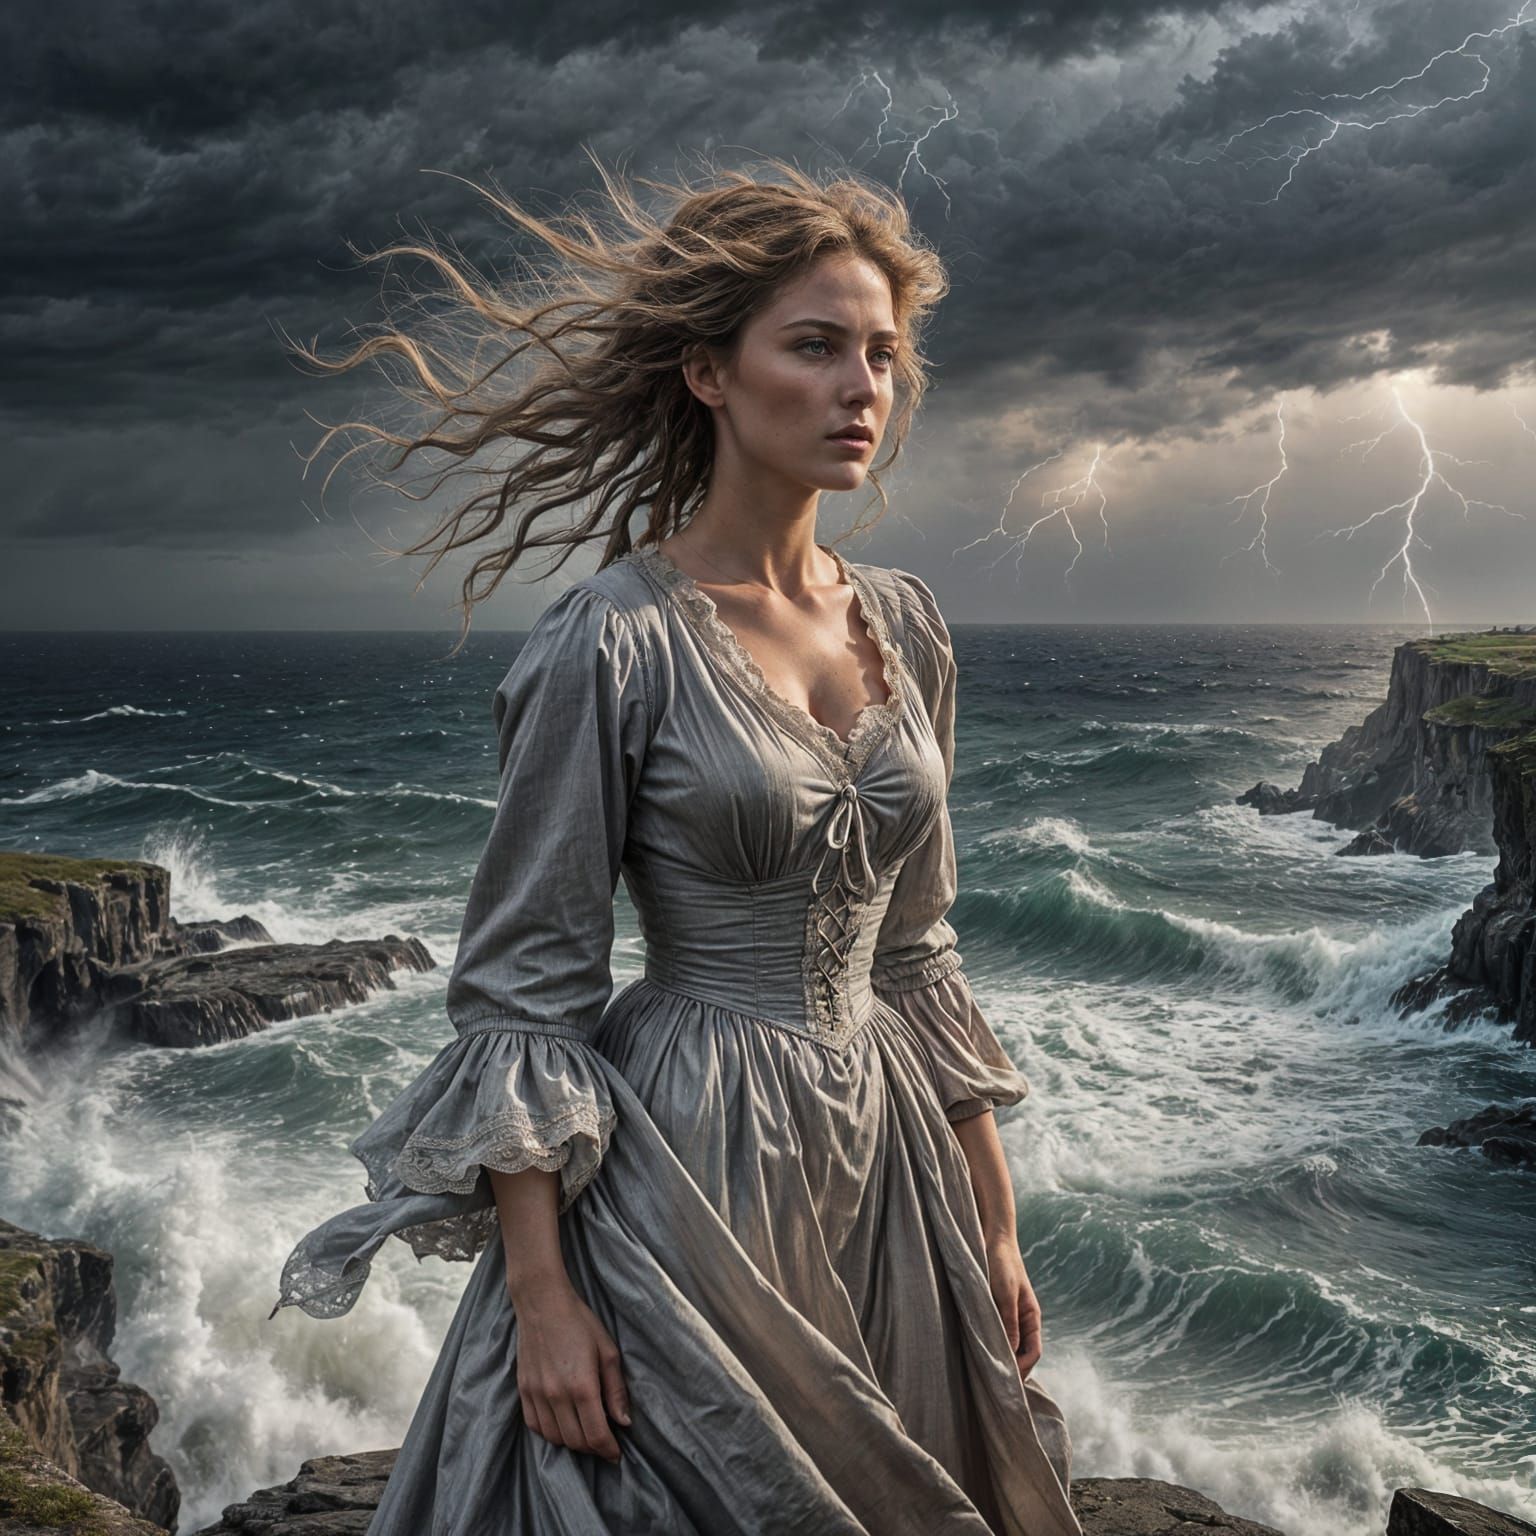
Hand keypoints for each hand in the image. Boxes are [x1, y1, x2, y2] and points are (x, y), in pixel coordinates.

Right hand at [510, 1277, 631, 1462]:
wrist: (543, 1303)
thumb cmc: (580, 1322)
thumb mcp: (608, 1351)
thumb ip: (616, 1390)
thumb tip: (624, 1422)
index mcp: (582, 1385)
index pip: (596, 1435)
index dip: (609, 1450)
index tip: (616, 1454)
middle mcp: (557, 1395)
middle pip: (576, 1441)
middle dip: (593, 1448)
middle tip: (604, 1442)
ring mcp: (537, 1394)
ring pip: (554, 1438)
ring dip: (572, 1442)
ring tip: (584, 1431)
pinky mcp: (523, 1390)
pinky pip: (535, 1426)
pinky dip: (550, 1432)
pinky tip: (562, 1423)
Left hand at [985, 1235, 1041, 1381]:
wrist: (992, 1239)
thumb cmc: (1001, 1264)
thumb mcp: (1005, 1294)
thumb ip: (1008, 1321)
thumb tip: (1010, 1353)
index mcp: (1031, 1317)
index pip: (1033, 1352)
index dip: (1023, 1368)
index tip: (1008, 1381)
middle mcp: (1022, 1320)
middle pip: (1022, 1354)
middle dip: (1012, 1369)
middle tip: (994, 1386)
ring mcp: (1008, 1316)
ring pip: (1008, 1346)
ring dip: (1000, 1358)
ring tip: (984, 1373)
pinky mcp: (994, 1311)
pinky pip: (995, 1334)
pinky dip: (990, 1345)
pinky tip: (976, 1351)